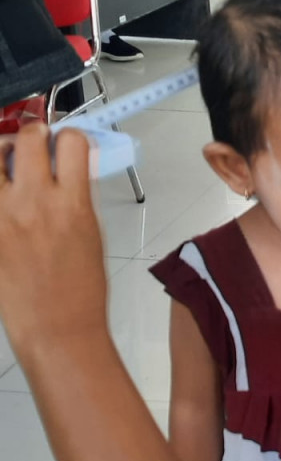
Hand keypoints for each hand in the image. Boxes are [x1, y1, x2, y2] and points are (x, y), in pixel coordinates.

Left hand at [0, 126, 106, 360]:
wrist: (55, 326)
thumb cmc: (81, 286)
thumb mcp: (92, 232)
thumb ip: (78, 194)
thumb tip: (71, 167)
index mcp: (72, 204)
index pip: (71, 142)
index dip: (71, 137)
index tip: (68, 144)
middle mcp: (33, 203)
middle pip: (27, 138)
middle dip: (33, 135)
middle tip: (33, 145)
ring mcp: (1, 215)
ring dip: (0, 153)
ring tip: (5, 166)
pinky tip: (1, 199)